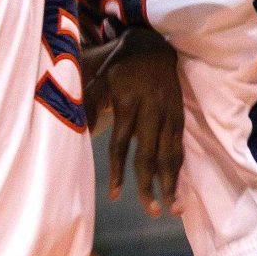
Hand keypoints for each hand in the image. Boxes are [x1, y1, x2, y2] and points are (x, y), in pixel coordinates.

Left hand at [85, 26, 183, 217]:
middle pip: (150, 153)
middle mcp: (152, 109)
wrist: (153, 45)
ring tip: (172, 207)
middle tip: (151, 210)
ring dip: (172, 181)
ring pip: (171, 152)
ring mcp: (169, 112)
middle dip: (150, 184)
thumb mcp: (98, 76)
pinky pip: (180, 145)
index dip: (118, 170)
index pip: (122, 143)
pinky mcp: (179, 115)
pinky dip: (179, 167)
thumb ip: (88, 101)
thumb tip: (76, 128)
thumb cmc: (120, 64)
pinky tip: (177, 185)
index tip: (116, 195)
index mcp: (128, 101)